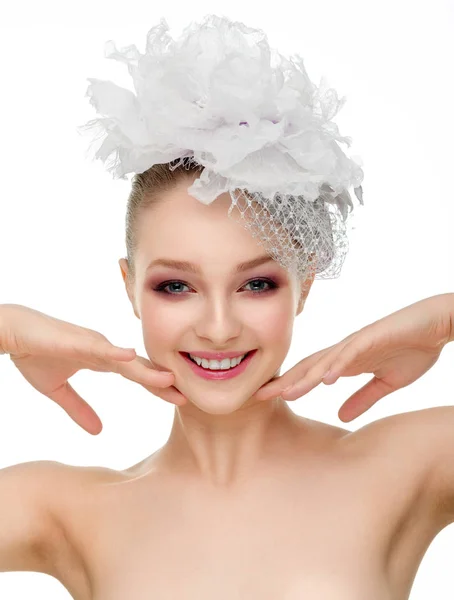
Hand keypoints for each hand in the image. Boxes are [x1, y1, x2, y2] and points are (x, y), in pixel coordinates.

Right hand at [1, 304, 185, 434]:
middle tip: (187, 397)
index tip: (179, 399)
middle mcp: (105, 351)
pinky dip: (115, 352)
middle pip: (140, 369)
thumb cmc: (35, 354)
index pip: (137, 376)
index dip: (157, 387)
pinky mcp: (78, 340)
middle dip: (163, 383)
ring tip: (170, 381)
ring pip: (126, 360)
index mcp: (103, 361)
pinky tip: (131, 357)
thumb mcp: (58, 391)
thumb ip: (79, 408)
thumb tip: (98, 431)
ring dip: (147, 371)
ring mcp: (94, 344)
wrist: (13, 333)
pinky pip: (99, 347)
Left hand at [252, 294, 452, 421]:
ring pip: (325, 360)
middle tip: (258, 395)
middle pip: (308, 367)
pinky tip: (327, 378)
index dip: (288, 386)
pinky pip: (353, 352)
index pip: (310, 374)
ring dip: (305, 376)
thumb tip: (341, 415)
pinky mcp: (373, 337)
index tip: (265, 399)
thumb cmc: (411, 349)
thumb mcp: (385, 383)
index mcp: (344, 361)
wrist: (435, 326)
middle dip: (284, 381)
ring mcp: (357, 342)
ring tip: (285, 392)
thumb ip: (362, 397)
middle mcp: (344, 350)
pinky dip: (339, 364)